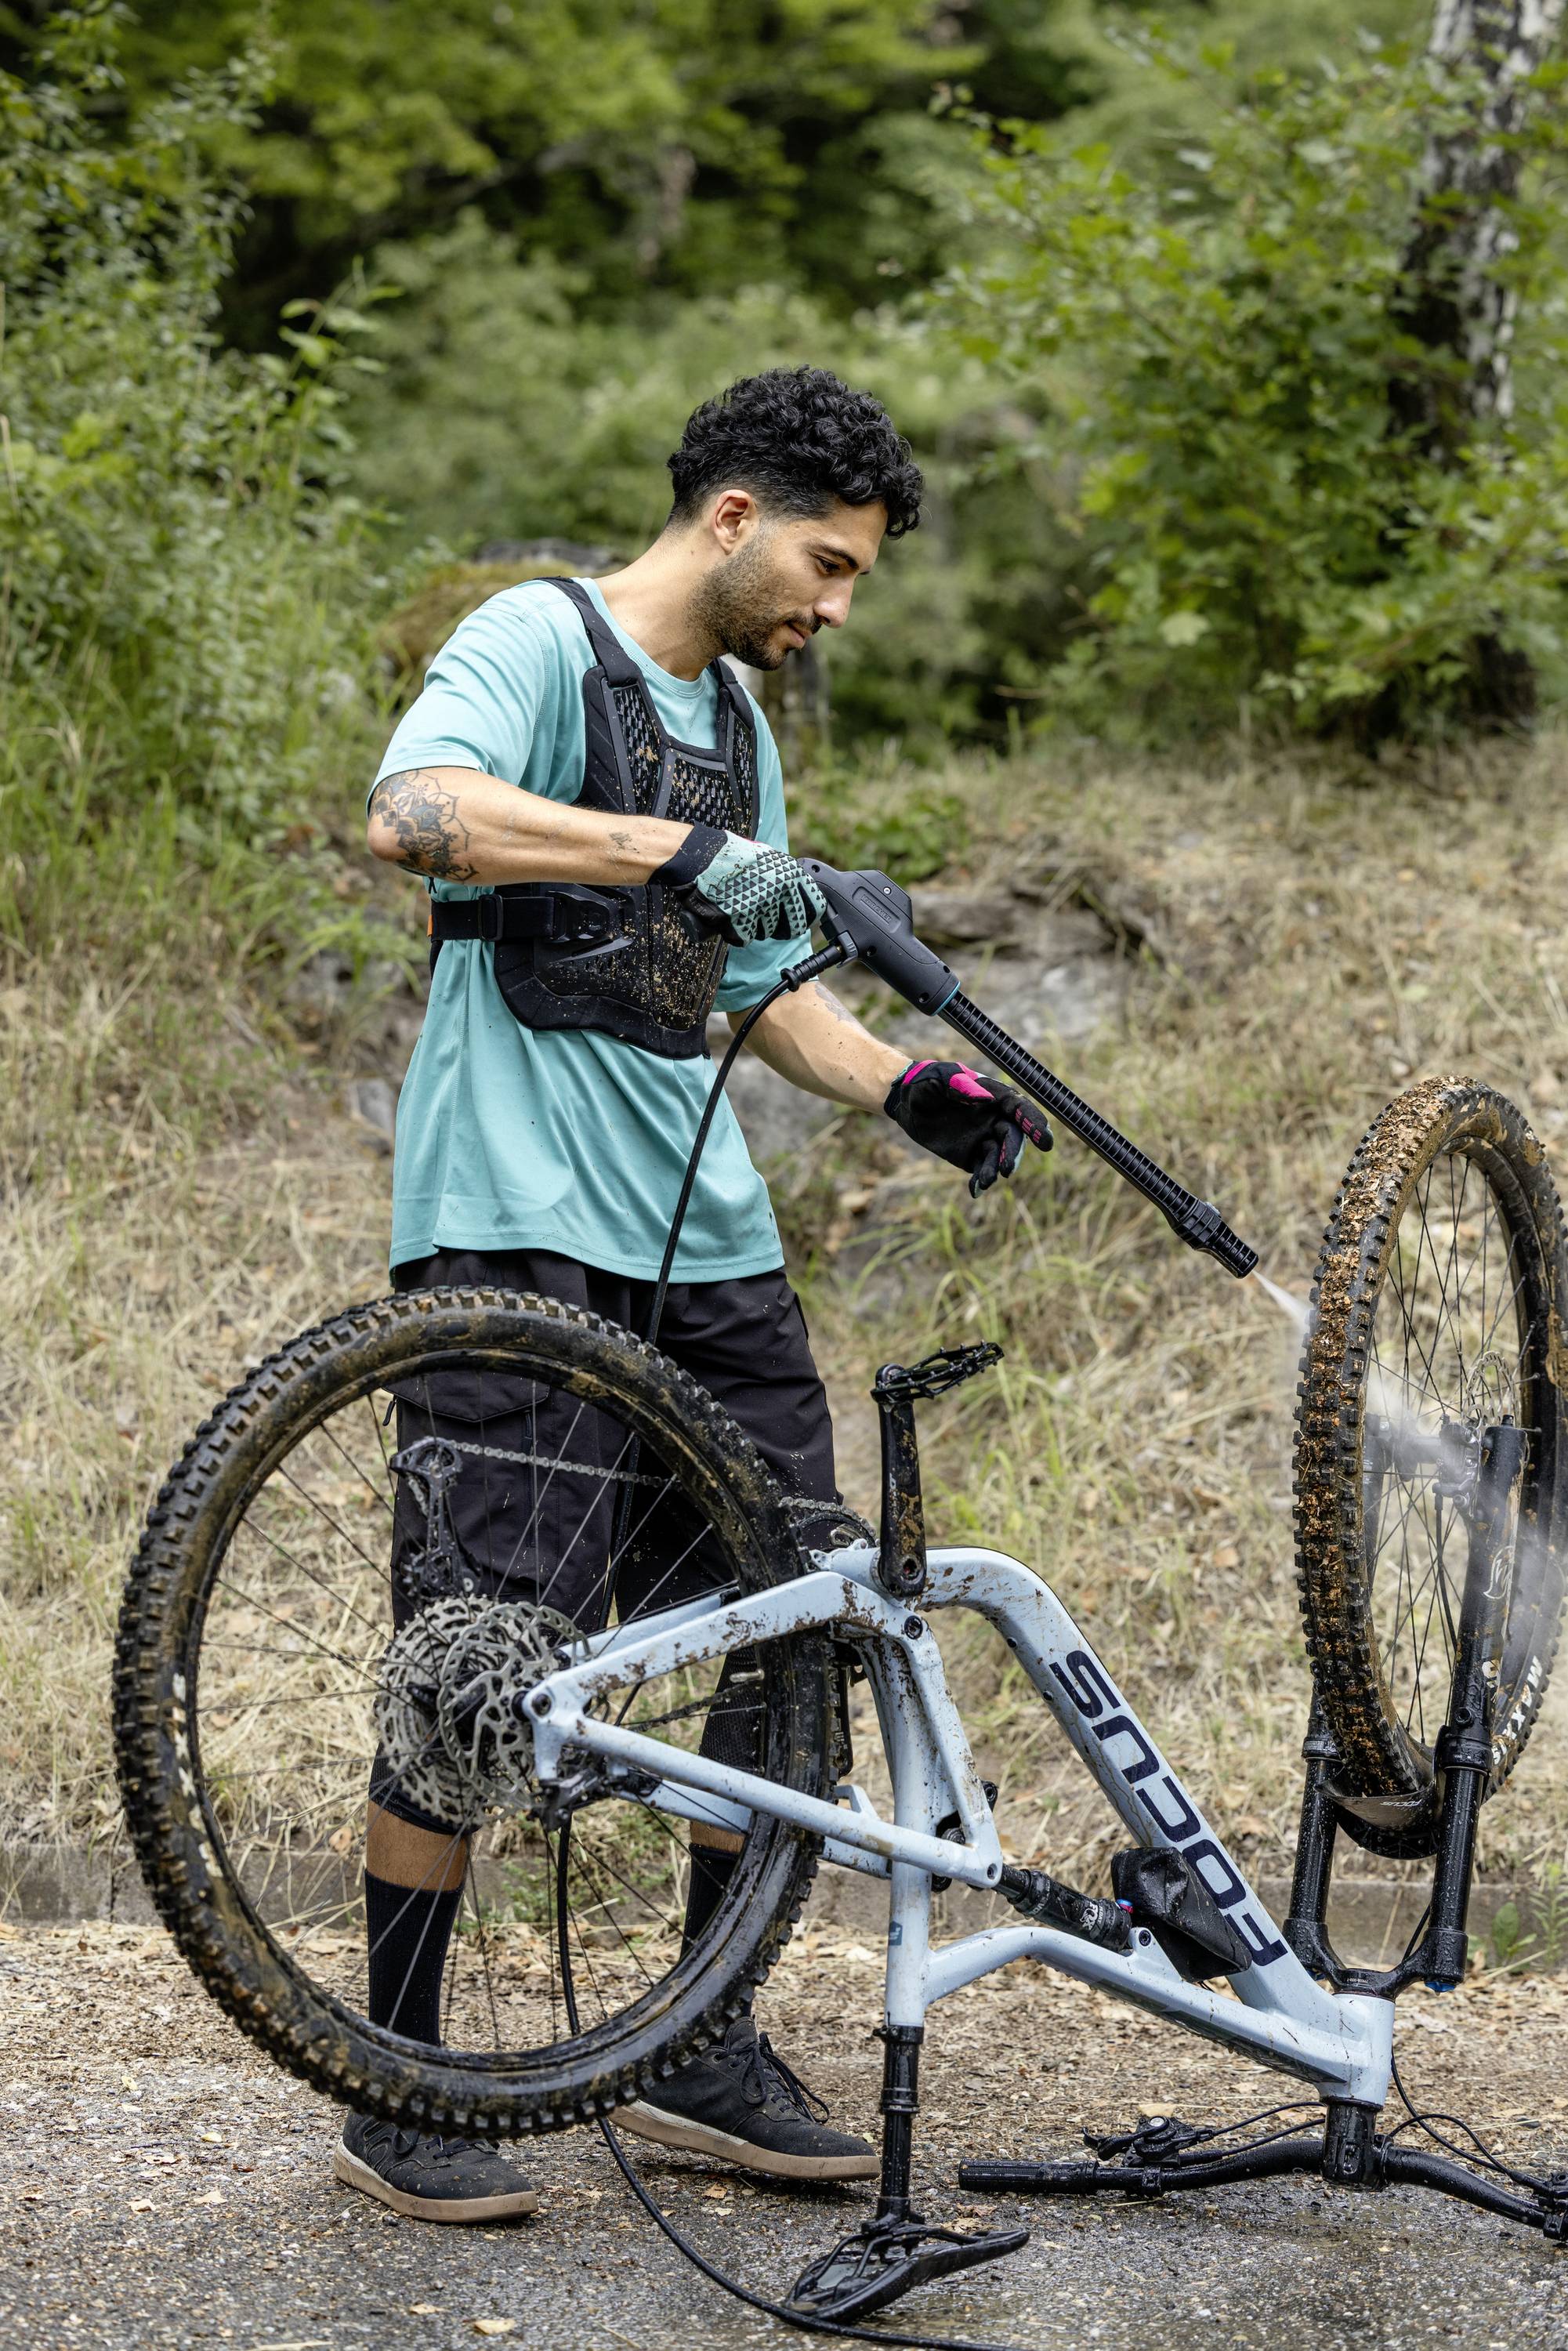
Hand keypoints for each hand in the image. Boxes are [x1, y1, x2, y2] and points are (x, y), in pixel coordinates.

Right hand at [652, 824, 826, 946]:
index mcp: (791, 874)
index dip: (804, 917)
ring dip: (753, 926)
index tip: (798, 920)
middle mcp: (780, 890)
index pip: (814, 908)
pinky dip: (734, 931)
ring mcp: (761, 905)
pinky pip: (743, 937)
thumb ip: (787, 878)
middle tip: (761, 916)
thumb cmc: (733, 857)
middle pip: (791, 928)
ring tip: (739, 904)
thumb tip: (802, 897)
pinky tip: (727, 913)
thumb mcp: (769, 859)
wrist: (700, 856)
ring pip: (765, 933)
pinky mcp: (740, 918)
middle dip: (778, 927)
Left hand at [884, 1059, 1052, 1195]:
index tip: (1044, 1138)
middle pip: (1013, 1137)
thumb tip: (986, 1099)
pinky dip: (981, 1180)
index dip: (1033, 1122)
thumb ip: (961, 1085)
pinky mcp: (969, 1155)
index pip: (1020, 1109)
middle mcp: (994, 1119)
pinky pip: (981, 1169)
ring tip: (984, 1180)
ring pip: (998, 1156)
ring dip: (995, 1169)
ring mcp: (983, 1138)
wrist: (906, 1100)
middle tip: (1007, 1168)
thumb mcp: (941, 1078)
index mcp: (994, 1096)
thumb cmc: (927, 1081)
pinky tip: (975, 1190)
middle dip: (1013, 1152)